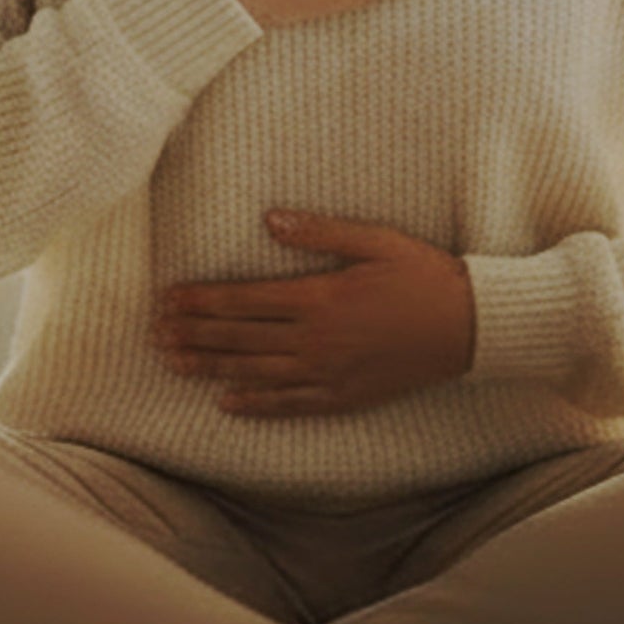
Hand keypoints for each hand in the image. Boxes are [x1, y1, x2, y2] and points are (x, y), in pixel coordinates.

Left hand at [152, 209, 477, 418]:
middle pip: (240, 338)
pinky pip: (290, 405)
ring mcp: (328, 372)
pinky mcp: (344, 397)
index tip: (167, 299)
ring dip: (211, 368)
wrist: (470, 326)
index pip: (243, 300)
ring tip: (174, 365)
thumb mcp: (375, 241)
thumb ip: (319, 231)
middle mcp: (316, 340)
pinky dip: (255, 405)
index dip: (201, 300)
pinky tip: (226, 404)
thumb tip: (270, 218)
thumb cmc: (424, 275)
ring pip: (255, 373)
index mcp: (320, 297)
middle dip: (193, 334)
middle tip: (154, 334)